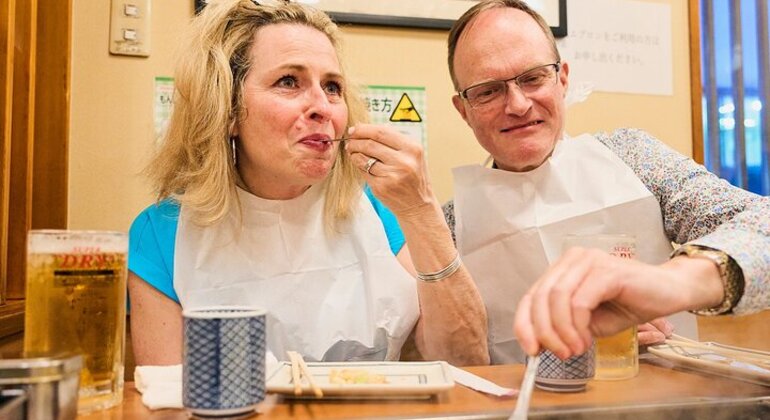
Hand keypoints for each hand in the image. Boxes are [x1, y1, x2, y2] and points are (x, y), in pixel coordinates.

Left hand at [344, 124, 434, 216]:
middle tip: (350, 140)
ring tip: (352, 151)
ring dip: (354, 152)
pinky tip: (359, 163)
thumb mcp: (412, 155)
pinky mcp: (381, 187)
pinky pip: (363, 171)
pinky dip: (358, 165)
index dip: (364, 129)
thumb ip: (394, 140)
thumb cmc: (413, 177)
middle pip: (370, 144)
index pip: (382, 132)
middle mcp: (404, 161)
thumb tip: (366, 128)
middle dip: (355, 140)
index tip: (355, 129)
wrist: (417, 204)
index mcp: (413, 149)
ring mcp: (392, 175)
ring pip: (363, 158)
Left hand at [513, 247, 693, 359]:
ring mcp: (588, 261)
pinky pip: (580, 301)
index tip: (530, 350)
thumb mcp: (589, 323)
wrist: (670, 293)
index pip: (530, 296)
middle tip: (559, 354)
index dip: (524, 324)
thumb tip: (541, 344)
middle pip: (539, 297)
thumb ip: (565, 328)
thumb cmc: (630, 305)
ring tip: (574, 349)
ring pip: (556, 298)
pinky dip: (577, 325)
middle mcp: (572, 260)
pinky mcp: (606, 270)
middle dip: (544, 332)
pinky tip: (587, 339)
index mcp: (562, 270)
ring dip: (561, 331)